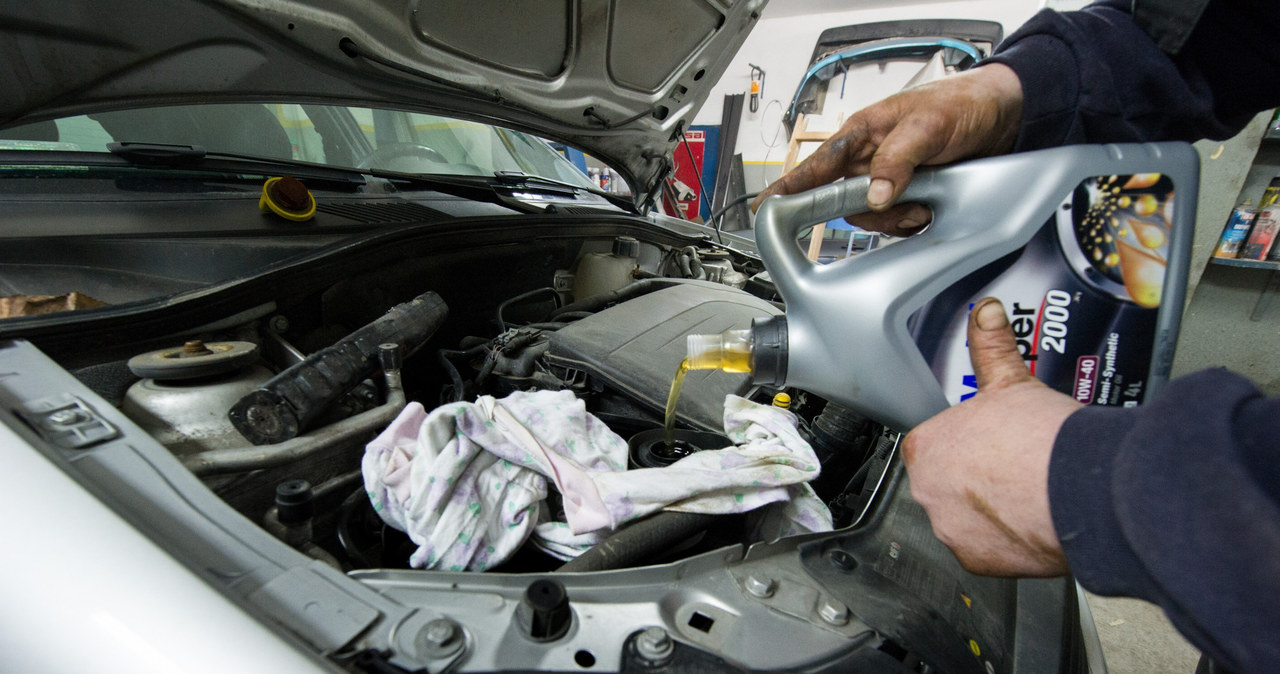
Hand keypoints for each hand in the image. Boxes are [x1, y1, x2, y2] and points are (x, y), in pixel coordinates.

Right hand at [750, 64, 1022, 235]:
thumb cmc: (960, 104)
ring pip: (871, 216)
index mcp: (862, 135)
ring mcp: (889, 179)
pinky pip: (896, 223)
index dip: (788, 189)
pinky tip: (930, 210)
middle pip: (844, 201)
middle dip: (871, 210)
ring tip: (925, 204)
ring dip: (898, 218)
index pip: (816, 165)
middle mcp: (870, 159)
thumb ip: (896, 160)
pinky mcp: (909, 196)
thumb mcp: (927, 127)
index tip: (765, 210)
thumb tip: (874, 194)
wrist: (1003, 117)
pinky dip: (913, 224)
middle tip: (901, 206)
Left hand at [902, 298, 1079, 576]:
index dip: (963, 442)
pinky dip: (1004, 540)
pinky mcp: (977, 560)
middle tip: (1011, 466)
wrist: (1081, 490)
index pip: (933, 444)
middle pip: (946, 482)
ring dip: (987, 509)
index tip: (988, 443)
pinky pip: (985, 549)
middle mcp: (928, 493)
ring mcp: (951, 530)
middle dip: (974, 476)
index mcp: (926, 448)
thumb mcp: (1012, 382)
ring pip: (964, 518)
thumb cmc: (1042, 439)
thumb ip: (992, 347)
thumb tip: (986, 313)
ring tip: (1025, 492)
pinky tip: (1029, 521)